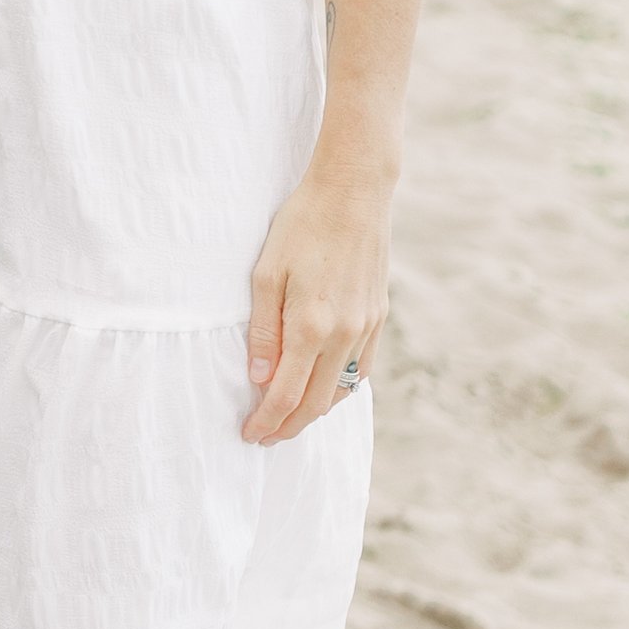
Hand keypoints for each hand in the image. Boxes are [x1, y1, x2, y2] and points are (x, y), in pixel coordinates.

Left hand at [243, 165, 390, 445]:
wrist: (354, 192)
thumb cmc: (302, 226)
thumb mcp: (266, 274)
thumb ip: (262, 331)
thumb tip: (259, 379)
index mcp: (312, 326)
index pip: (286, 395)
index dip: (267, 421)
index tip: (249, 435)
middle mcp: (344, 334)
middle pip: (317, 403)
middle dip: (289, 426)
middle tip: (266, 436)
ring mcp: (366, 327)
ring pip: (343, 390)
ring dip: (315, 411)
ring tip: (289, 417)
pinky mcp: (378, 316)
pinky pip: (361, 369)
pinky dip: (341, 388)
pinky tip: (324, 388)